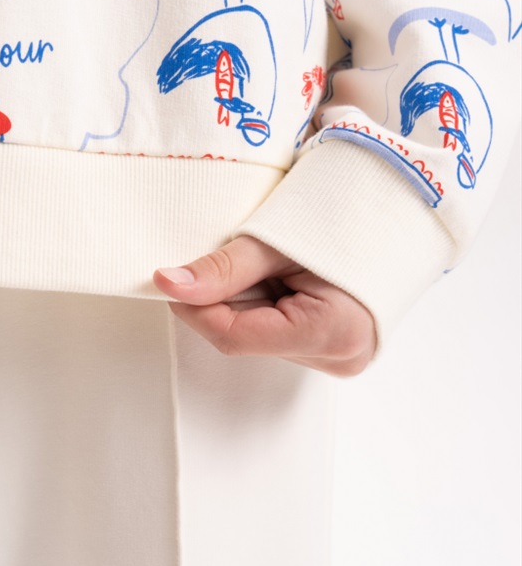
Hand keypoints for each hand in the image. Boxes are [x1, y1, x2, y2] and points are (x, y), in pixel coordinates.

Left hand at [153, 236, 375, 376]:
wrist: (397, 208)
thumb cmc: (345, 215)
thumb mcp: (276, 239)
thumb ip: (221, 269)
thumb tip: (168, 284)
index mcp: (332, 331)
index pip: (234, 336)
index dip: (194, 308)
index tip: (170, 279)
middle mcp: (340, 356)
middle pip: (245, 337)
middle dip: (224, 300)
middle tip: (232, 258)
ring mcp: (340, 356)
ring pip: (258, 336)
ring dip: (247, 301)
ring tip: (272, 265)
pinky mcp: (334, 348)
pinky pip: (278, 332)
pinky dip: (267, 305)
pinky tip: (283, 280)